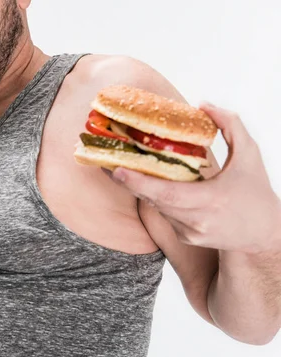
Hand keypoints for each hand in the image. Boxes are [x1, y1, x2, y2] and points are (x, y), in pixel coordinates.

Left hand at [106, 102, 280, 253]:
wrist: (265, 234)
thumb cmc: (257, 192)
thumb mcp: (250, 154)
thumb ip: (230, 125)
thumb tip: (203, 104)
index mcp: (212, 199)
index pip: (167, 193)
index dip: (139, 182)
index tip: (117, 170)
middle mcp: (197, 220)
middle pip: (153, 200)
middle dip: (128, 181)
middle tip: (106, 162)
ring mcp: (190, 231)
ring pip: (157, 206)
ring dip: (142, 188)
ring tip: (122, 168)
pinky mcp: (186, 237)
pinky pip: (164, 214)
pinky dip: (158, 199)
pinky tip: (152, 185)